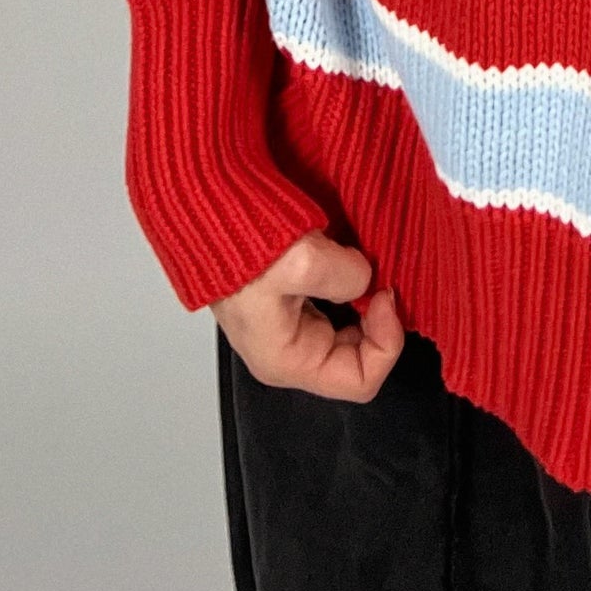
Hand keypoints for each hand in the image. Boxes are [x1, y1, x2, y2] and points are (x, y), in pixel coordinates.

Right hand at [211, 231, 405, 402]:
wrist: (205, 210)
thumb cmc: (238, 245)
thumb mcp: (301, 261)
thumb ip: (346, 275)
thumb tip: (365, 278)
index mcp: (289, 361)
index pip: (360, 381)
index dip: (386, 342)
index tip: (384, 296)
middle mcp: (290, 351)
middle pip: (359, 355)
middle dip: (377, 319)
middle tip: (383, 278)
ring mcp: (289, 325)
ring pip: (350, 328)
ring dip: (365, 299)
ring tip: (367, 265)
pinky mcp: (289, 298)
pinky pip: (336, 304)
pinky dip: (352, 284)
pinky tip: (351, 257)